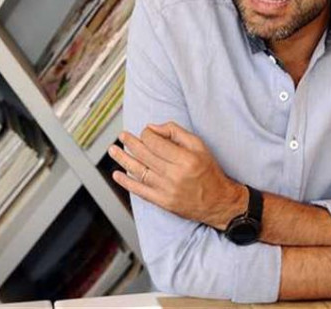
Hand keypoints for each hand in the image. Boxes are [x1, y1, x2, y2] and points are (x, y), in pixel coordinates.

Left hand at [108, 122, 246, 228]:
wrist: (217, 201)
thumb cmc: (209, 171)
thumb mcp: (200, 146)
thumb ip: (177, 133)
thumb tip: (153, 128)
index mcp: (185, 159)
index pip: (156, 143)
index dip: (146, 134)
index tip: (145, 132)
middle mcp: (175, 175)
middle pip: (145, 155)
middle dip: (131, 143)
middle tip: (123, 136)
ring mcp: (167, 190)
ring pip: (139, 171)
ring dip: (123, 159)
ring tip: (113, 150)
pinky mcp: (162, 202)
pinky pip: (140, 190)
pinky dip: (126, 182)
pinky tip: (117, 174)